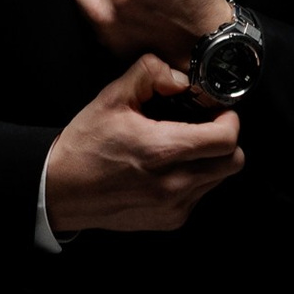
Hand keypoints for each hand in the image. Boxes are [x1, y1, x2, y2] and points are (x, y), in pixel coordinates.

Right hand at [42, 52, 242, 234]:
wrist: (60, 191)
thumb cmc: (86, 144)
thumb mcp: (112, 96)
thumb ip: (150, 72)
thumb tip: (181, 78)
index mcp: (162, 151)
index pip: (226, 140)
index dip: (229, 119)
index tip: (217, 109)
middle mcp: (173, 185)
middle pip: (232, 162)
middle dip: (225, 139)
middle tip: (206, 124)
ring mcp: (173, 208)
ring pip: (219, 180)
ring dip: (211, 159)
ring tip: (183, 144)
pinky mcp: (168, 221)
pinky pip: (200, 196)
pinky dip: (195, 179)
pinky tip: (170, 166)